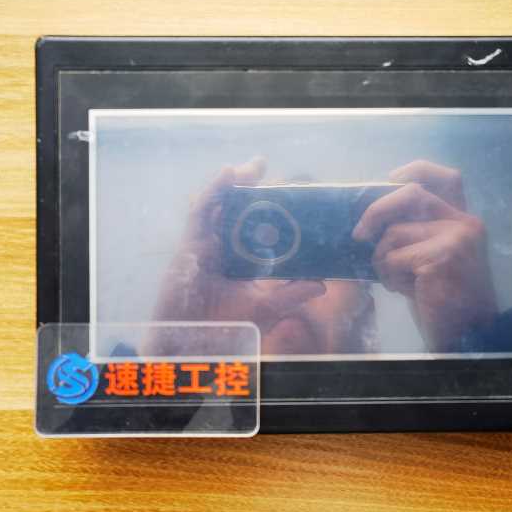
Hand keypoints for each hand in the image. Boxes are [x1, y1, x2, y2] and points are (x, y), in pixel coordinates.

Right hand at [145, 157, 325, 353]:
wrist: (194, 346)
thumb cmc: (224, 328)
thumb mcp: (266, 309)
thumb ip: (291, 294)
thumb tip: (321, 284)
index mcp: (237, 258)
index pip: (252, 224)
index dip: (264, 204)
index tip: (284, 188)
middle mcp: (220, 247)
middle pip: (232, 208)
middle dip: (246, 185)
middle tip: (262, 165)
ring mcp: (204, 244)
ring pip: (217, 204)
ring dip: (232, 182)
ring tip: (251, 166)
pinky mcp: (189, 245)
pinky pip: (201, 211)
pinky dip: (213, 191)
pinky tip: (228, 174)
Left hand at [353, 160, 497, 349]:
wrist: (467, 336)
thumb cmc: (441, 298)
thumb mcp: (429, 256)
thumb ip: (414, 230)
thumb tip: (370, 214)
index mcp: (463, 220)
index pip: (446, 177)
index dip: (414, 171)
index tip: (387, 181)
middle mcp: (465, 223)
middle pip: (411, 193)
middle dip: (376, 210)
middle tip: (359, 235)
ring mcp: (456, 238)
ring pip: (394, 233)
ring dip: (383, 260)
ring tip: (399, 280)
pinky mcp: (442, 258)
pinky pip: (394, 258)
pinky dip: (390, 277)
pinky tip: (408, 292)